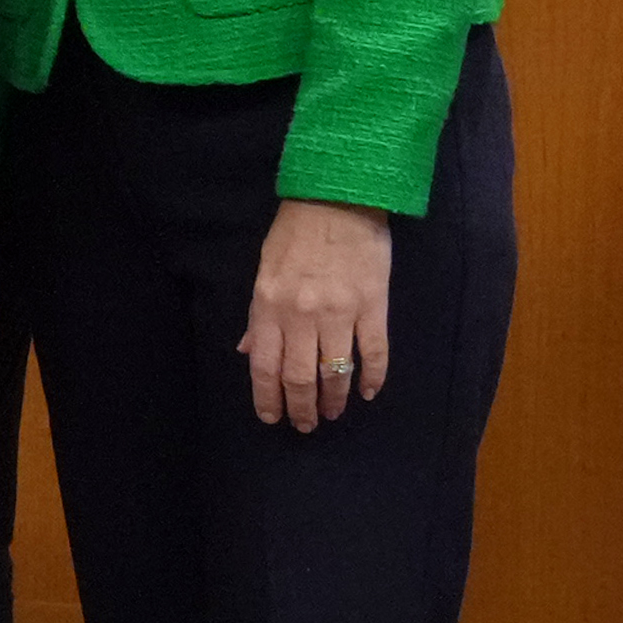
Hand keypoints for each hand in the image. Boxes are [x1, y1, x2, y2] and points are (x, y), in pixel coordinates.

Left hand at [243, 196, 394, 430]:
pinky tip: (369, 392)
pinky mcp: (373, 306)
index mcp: (269, 307)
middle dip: (302, 408)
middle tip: (306, 425)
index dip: (268, 399)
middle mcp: (301, 316)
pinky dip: (373, 378)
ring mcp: (340, 313)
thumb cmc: (295, 233)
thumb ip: (258, 316)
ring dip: (335, 399)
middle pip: (300, 377)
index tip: (273, 419)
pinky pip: (375, 352)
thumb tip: (248, 352)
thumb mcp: (264, 270)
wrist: (338, 197)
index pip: (264, 367)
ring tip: (334, 413)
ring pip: (336, 372)